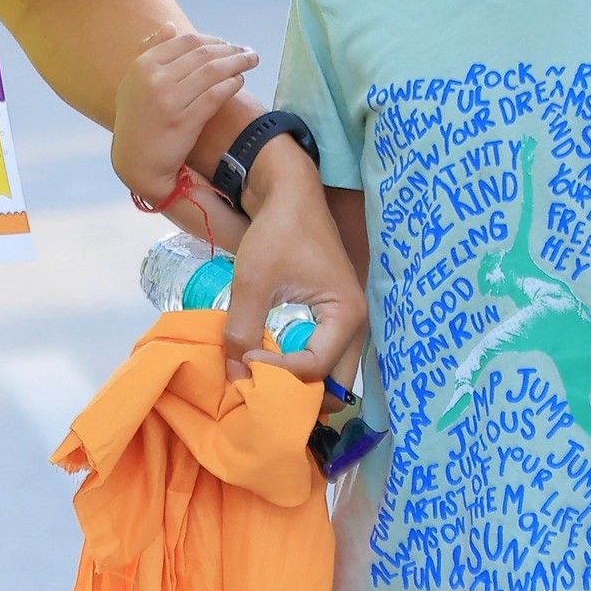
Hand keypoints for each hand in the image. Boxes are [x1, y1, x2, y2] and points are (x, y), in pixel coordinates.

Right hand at [113, 25, 256, 205]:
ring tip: (251, 61)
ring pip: (213, 71)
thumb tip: (170, 25)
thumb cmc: (138, 119)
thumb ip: (151, 51)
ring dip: (238, 63)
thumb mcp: (134, 82)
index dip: (213, 40)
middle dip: (231, 49)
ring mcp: (169, 101)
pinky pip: (215, 95)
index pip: (187, 41)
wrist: (136, 161)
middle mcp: (155, 79)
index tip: (228, 44)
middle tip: (248, 51)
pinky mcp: (184, 122)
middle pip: (204, 54)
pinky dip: (231, 85)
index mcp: (143, 65)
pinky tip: (240, 82)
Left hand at [222, 140, 364, 384]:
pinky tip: (268, 364)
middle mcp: (355, 325)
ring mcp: (345, 324)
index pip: (316, 367)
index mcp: (346, 314)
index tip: (244, 357)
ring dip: (298, 385)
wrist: (289, 194)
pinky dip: (297, 369)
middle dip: (299, 396)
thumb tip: (235, 376)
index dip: (278, 371)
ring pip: (329, 375)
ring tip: (261, 384)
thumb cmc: (277, 232)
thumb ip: (242, 330)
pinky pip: (320, 358)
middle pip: (334, 383)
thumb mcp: (253, 282)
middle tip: (260, 394)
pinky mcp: (330, 320)